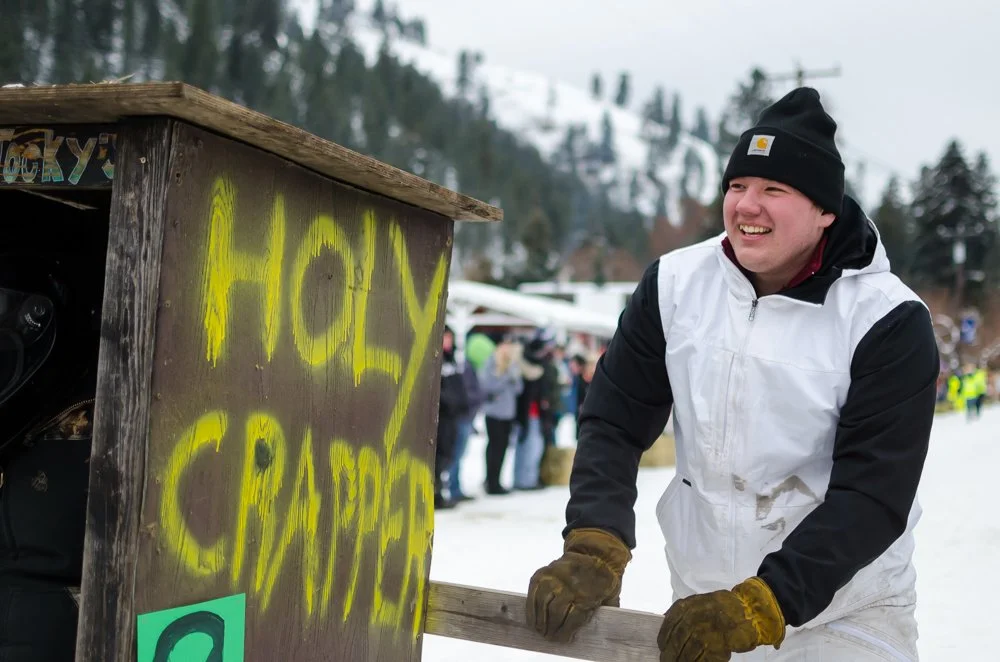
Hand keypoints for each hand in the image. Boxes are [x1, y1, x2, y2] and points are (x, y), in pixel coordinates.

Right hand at [525, 528, 630, 642]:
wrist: (596, 552)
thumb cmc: (604, 581)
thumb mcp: (610, 599)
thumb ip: (602, 616)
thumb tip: (593, 634)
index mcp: (588, 594)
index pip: (572, 619)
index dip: (565, 632)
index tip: (561, 640)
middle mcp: (570, 585)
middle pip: (555, 611)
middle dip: (550, 628)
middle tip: (548, 637)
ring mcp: (555, 576)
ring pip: (542, 601)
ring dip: (538, 619)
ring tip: (539, 629)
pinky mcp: (544, 572)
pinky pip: (533, 590)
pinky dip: (530, 606)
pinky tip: (532, 617)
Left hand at [658, 577, 785, 660]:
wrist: (750, 609)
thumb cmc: (725, 606)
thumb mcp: (700, 602)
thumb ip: (684, 612)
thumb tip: (666, 622)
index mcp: (687, 607)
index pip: (668, 626)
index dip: (663, 639)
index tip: (661, 646)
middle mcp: (693, 619)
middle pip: (676, 642)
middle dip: (670, 654)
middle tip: (666, 661)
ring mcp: (705, 634)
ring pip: (687, 653)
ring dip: (682, 661)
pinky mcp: (717, 647)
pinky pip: (703, 660)